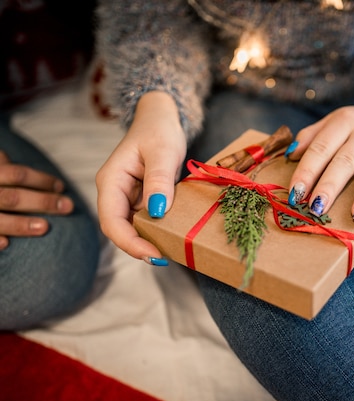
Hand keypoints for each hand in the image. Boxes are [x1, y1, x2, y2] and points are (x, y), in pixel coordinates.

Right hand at [0, 151, 73, 249]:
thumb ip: (0, 165)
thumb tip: (29, 173)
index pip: (17, 174)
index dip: (41, 180)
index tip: (61, 186)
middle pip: (13, 197)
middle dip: (43, 202)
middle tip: (69, 206)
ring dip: (21, 224)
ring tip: (45, 227)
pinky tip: (6, 244)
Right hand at [96, 91, 186, 263]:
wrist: (161, 119)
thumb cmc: (159, 130)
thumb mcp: (163, 153)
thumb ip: (159, 181)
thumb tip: (156, 212)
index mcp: (110, 181)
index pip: (112, 221)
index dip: (130, 243)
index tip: (154, 255)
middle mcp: (114, 192)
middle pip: (120, 230)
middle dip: (140, 247)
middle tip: (166, 259)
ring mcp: (127, 197)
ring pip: (133, 228)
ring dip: (149, 242)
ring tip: (172, 252)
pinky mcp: (141, 199)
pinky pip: (146, 221)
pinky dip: (158, 231)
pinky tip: (174, 237)